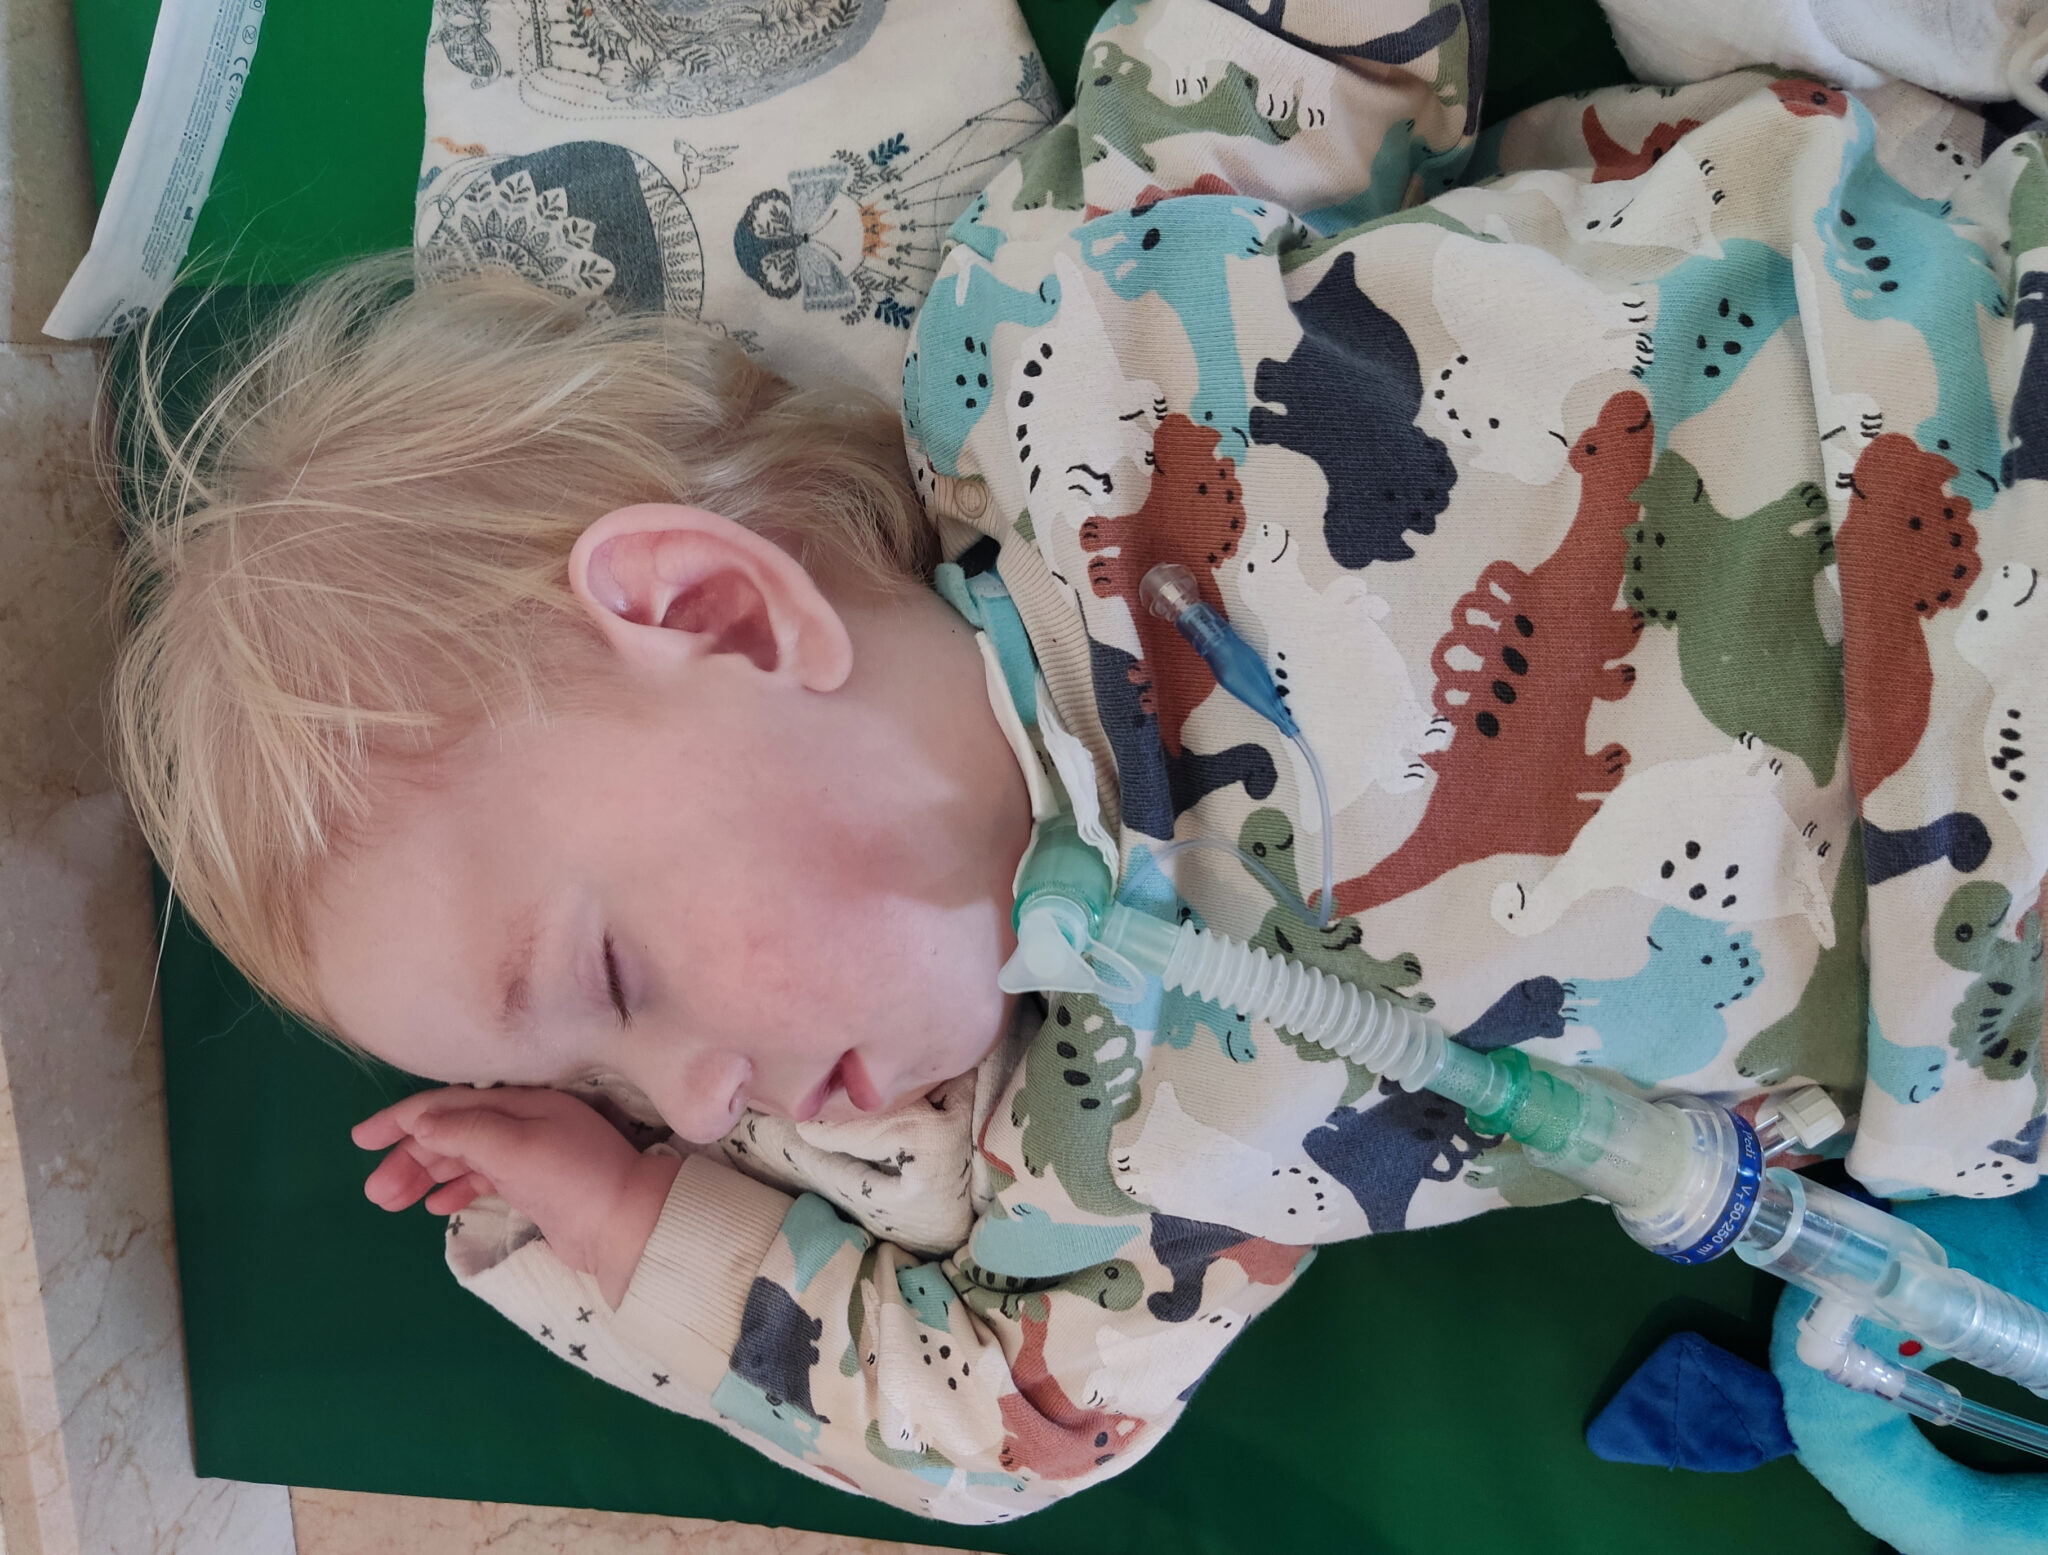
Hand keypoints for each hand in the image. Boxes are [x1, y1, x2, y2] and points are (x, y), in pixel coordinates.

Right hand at [353, 1086, 681, 1307]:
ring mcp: (530, 1155)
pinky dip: (458, 1189)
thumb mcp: (516, 1146)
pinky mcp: (535, 1187)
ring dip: (425, 1176)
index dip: (400, 1119)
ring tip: (390, 1202)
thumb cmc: (573, 1179)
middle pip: (451, 1132)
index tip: (359, 1140)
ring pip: (463, 1158)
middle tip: (374, 1192)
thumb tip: (419, 1120)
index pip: (447, 1103)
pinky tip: (437, 1207)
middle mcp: (523, 1122)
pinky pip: (484, 1180)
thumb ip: (466, 1130)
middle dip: (408, 1158)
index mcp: (519, 1102)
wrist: (626, 1226)